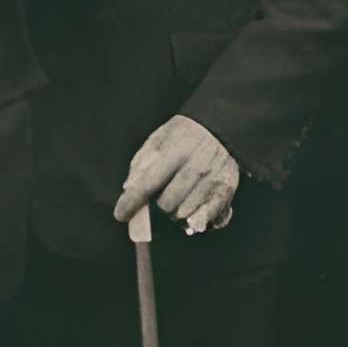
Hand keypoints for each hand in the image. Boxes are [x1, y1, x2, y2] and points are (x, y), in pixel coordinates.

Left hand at [114, 115, 242, 234]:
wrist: (221, 127)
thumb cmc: (184, 135)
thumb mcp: (158, 139)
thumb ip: (141, 163)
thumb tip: (128, 189)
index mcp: (175, 151)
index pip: (148, 183)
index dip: (132, 202)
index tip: (121, 214)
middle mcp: (196, 167)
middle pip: (167, 204)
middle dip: (158, 205)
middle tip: (161, 196)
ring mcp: (213, 180)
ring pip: (184, 213)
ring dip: (176, 211)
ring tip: (178, 198)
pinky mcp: (226, 190)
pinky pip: (206, 218)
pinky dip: (195, 219)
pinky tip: (191, 210)